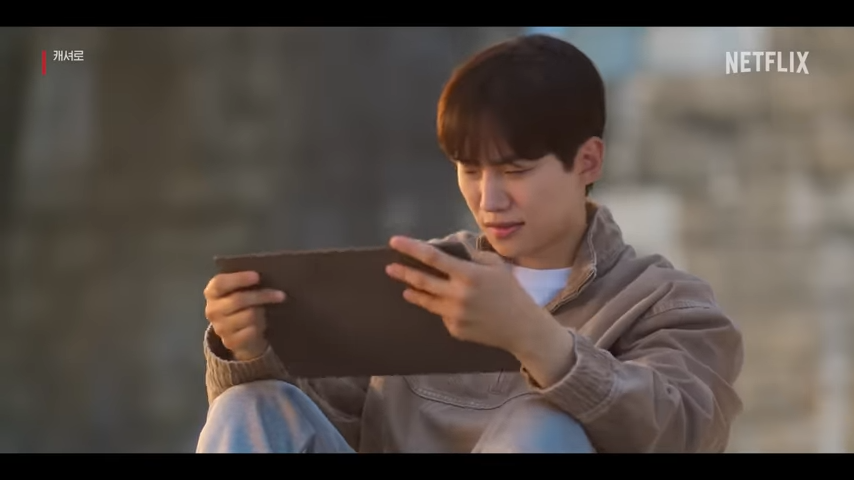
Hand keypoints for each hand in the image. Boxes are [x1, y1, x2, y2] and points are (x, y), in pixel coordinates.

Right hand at [203, 271, 285, 360]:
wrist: (240, 335)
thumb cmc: (243, 306)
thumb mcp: (240, 291)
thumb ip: (246, 283)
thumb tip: (266, 275)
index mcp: (212, 293)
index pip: (220, 283)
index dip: (238, 279)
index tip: (257, 276)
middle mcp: (212, 310)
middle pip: (238, 300)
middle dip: (262, 296)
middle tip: (280, 295)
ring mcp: (220, 328)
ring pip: (249, 315)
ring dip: (261, 313)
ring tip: (265, 311)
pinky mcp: (230, 342)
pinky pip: (252, 331)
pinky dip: (260, 326)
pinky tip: (261, 324)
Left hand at [385, 236, 556, 356]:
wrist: (522, 328)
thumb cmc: (511, 291)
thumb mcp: (495, 266)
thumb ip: (470, 256)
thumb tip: (449, 248)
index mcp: (468, 275)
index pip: (433, 257)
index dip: (411, 248)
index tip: (395, 242)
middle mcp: (457, 295)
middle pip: (422, 281)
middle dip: (403, 273)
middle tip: (389, 268)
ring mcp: (454, 315)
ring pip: (426, 301)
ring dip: (414, 292)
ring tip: (405, 288)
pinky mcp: (454, 330)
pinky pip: (442, 315)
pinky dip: (442, 308)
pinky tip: (448, 306)